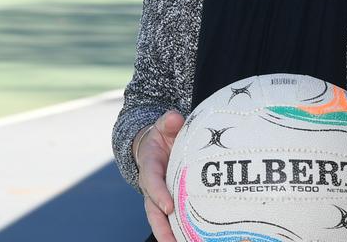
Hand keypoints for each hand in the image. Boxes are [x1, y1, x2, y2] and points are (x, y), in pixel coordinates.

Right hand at [135, 110, 185, 241]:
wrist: (154, 146)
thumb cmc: (163, 137)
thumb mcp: (164, 126)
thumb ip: (168, 122)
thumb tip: (174, 118)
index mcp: (150, 166)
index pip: (151, 181)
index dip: (158, 194)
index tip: (169, 207)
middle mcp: (151, 187)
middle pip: (153, 211)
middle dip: (162, 228)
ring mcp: (159, 198)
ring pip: (161, 221)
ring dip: (170, 236)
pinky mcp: (169, 205)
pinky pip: (174, 222)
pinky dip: (181, 234)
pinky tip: (196, 241)